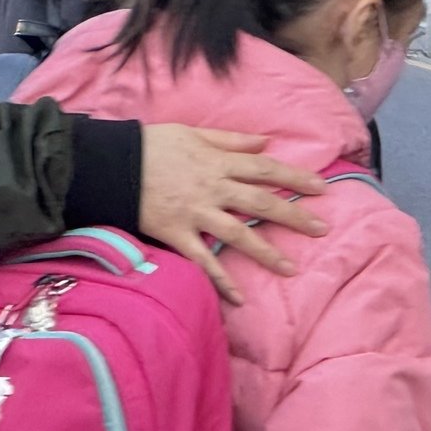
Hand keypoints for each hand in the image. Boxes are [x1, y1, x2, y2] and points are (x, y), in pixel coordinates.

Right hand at [140, 125, 328, 304]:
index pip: (266, 170)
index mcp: (219, 162)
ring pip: (238, 235)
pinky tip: (239, 298)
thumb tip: (266, 141)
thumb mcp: (194, 132)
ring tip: (291, 268)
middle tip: (322, 229)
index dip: (296, 178)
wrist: (108, 164)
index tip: (322, 188)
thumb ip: (232, 139)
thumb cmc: (151, 145)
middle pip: (261, 203)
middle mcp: (213, 189)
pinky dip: (220, 280)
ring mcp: (195, 214)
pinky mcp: (175, 234)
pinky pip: (202, 260)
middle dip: (294, 216)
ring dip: (266, 253)